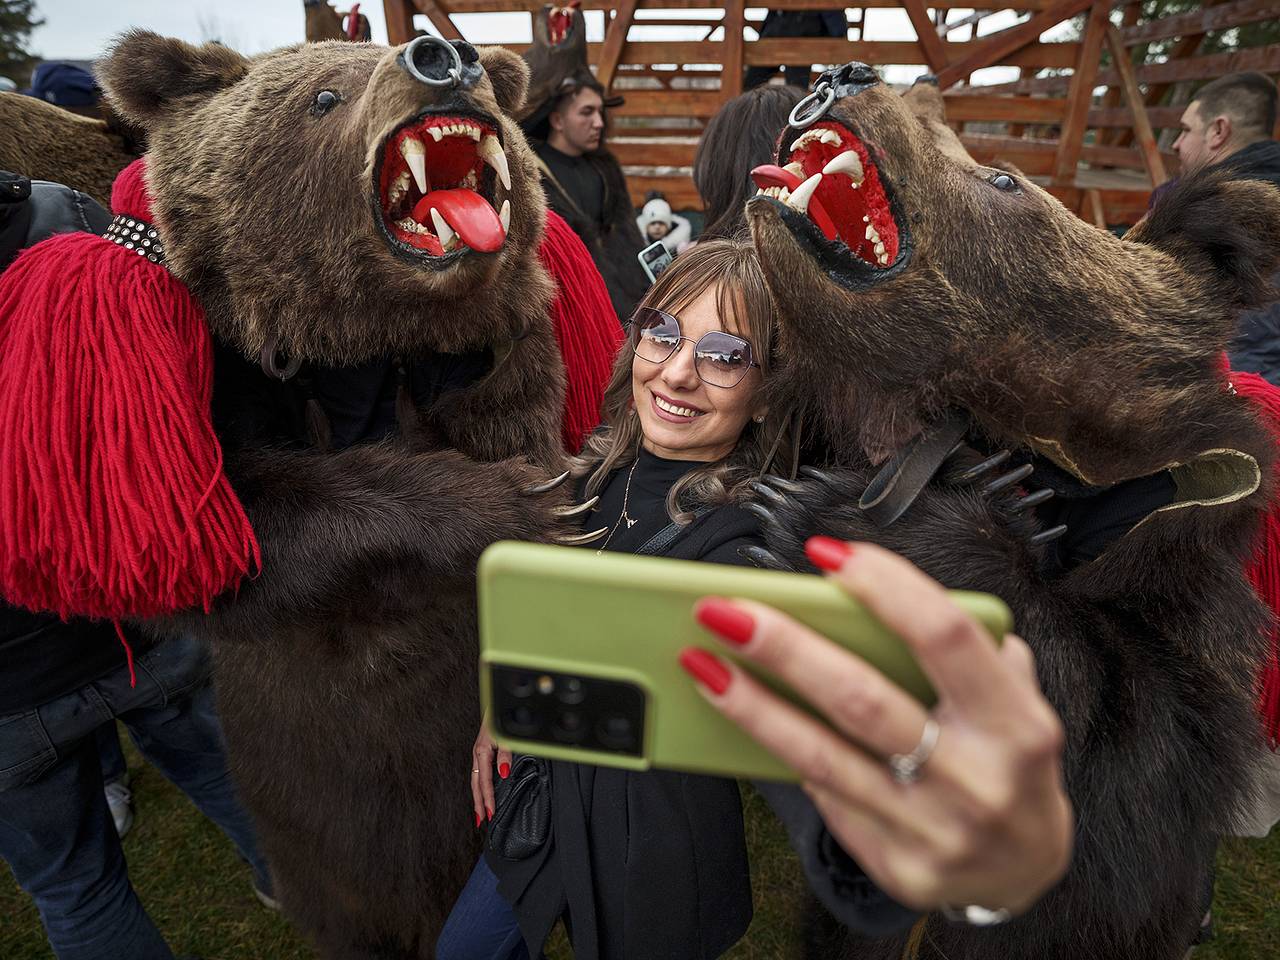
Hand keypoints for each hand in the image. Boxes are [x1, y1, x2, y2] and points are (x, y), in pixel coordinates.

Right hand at [470, 711, 512, 827]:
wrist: (496, 704)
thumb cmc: (499, 718)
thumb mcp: (505, 736)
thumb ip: (505, 754)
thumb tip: (502, 773)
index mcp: (482, 752)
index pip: (484, 781)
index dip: (488, 798)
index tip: (491, 812)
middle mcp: (477, 754)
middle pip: (475, 784)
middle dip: (478, 803)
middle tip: (481, 821)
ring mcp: (478, 753)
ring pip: (476, 780)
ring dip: (478, 797)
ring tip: (480, 813)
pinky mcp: (482, 752)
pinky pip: (479, 773)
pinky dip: (480, 786)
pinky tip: (483, 793)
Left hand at [682, 538, 1072, 914]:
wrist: (1030, 868)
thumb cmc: (1006, 758)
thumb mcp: (1015, 698)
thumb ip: (968, 648)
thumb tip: (876, 594)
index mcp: (1017, 722)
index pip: (943, 636)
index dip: (884, 587)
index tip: (825, 552)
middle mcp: (978, 781)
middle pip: (861, 699)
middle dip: (784, 648)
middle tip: (722, 609)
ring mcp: (937, 833)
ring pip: (823, 757)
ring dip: (752, 705)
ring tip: (701, 662)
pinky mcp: (900, 870)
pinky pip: (826, 800)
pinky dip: (782, 755)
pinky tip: (745, 720)